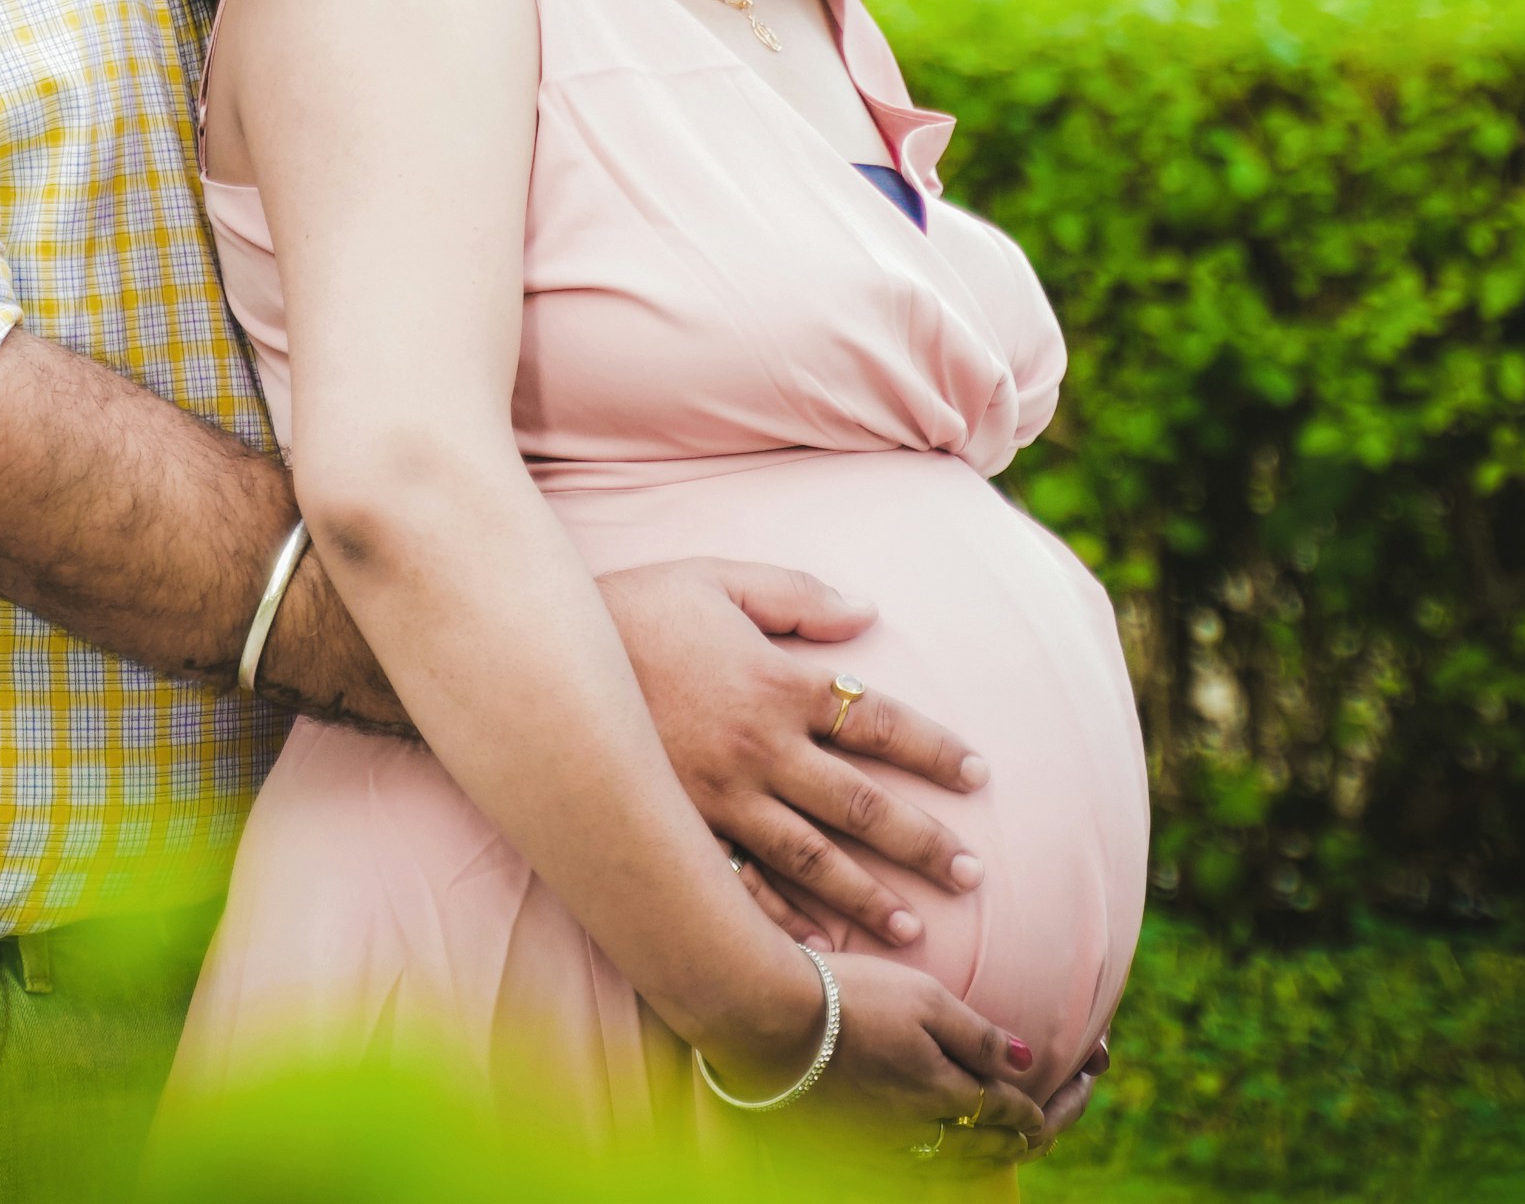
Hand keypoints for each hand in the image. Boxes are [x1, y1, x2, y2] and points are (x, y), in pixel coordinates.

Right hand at [593, 558, 987, 948]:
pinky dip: (783, 919)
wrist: (545, 655)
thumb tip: (866, 614)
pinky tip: (820, 946)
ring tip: (914, 929)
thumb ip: (796, 595)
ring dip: (867, 895)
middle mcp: (761, 748)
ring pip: (811, 856)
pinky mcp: (681, 828)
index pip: (877, 721)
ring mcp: (720, 797)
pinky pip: (742, 883)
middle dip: (921, 840)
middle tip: (973, 875)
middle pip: (859, 802)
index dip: (933, 749)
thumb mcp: (717, 578)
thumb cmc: (635, 606)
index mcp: (778, 683)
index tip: (979, 775)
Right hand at [693, 951, 1055, 1159]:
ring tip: (1028, 1129)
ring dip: (1004, 1147)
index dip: (1063, 1096)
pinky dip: (958, 1156)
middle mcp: (924, 1132)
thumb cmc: (848, 998)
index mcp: (948, 1096)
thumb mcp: (924, 1000)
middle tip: (1077, 1098)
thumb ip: (979, 1036)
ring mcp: (889, 1144)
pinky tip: (959, 1139)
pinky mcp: (857, 1146)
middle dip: (1046, 1126)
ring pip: (965, 1164)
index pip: (1021, 1112)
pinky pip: (925, 1164)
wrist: (767, 1023)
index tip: (1091, 1072)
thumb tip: (1030, 1062)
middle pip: (1000, 1147)